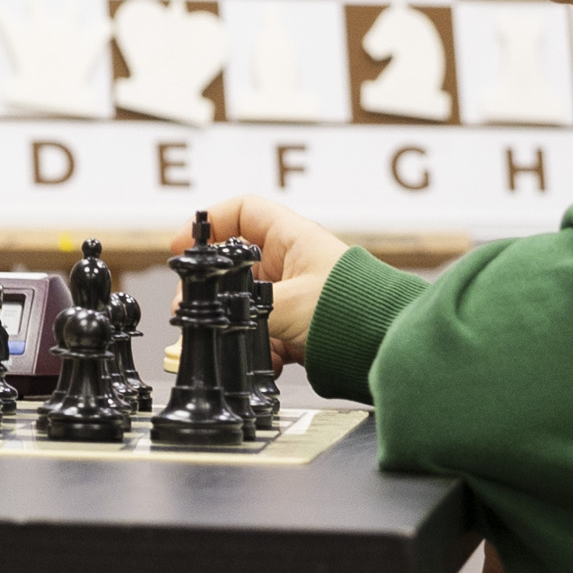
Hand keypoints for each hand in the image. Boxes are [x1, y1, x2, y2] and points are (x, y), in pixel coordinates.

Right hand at [197, 191, 350, 351]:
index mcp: (292, 240)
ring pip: (250, 305)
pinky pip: (269, 335)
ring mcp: (297, 296)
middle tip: (194, 305)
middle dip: (214, 289)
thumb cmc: (353, 312)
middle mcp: (293, 264)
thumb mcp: (285, 304)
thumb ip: (243, 308)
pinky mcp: (302, 328)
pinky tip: (262, 360)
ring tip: (224, 340)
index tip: (185, 245)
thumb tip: (213, 317)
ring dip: (236, 325)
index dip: (211, 223)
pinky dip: (261, 349)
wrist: (387, 348)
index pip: (243, 212)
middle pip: (237, 265)